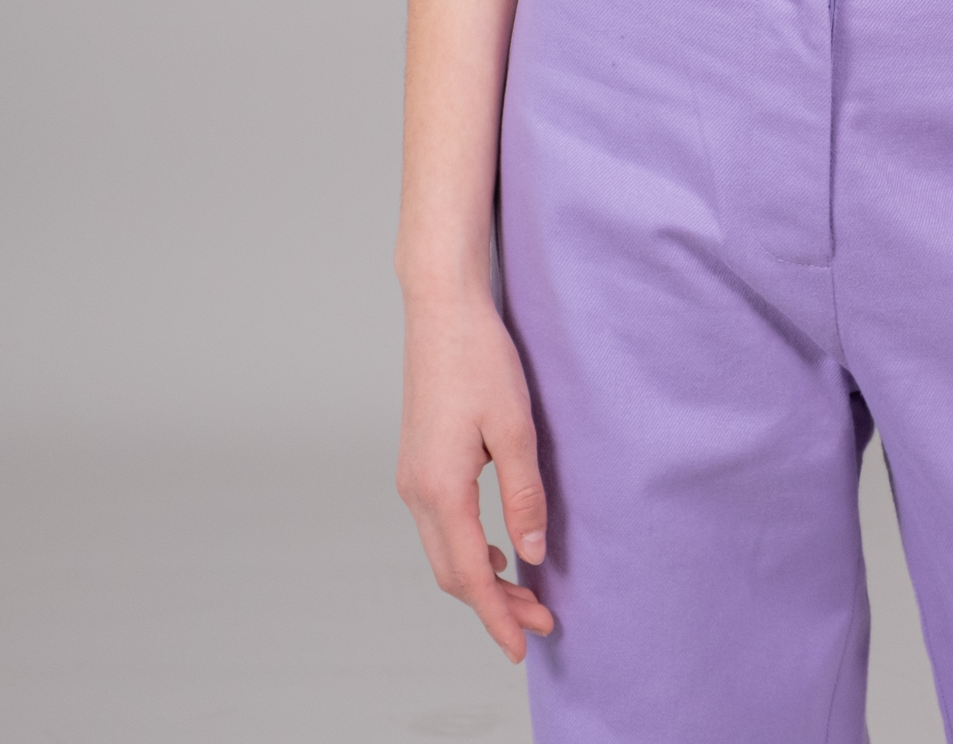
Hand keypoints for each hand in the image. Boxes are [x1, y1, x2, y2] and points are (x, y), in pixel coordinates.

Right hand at [396, 290, 555, 661]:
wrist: (441, 308)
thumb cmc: (479, 358)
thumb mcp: (515, 426)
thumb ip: (523, 493)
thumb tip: (531, 553)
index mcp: (441, 488)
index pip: (470, 575)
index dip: (499, 615)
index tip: (525, 645)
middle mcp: (416, 491)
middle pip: (453, 573)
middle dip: (495, 605)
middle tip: (541, 620)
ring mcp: (411, 477)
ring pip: (443, 552)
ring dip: (481, 579)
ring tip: (525, 592)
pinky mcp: (417, 462)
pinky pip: (439, 526)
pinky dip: (467, 550)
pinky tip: (496, 548)